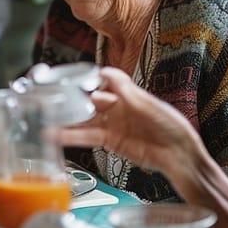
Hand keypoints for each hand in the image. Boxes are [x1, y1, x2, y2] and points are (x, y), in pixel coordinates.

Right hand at [60, 66, 203, 175]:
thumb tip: (105, 71)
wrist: (179, 155)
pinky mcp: (111, 142)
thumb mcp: (148, 104)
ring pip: (86, 120)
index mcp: (128, 95)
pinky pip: (89, 137)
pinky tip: (60, 136)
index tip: (71, 76)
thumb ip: (124, 89)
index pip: (103, 83)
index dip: (88, 80)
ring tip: (49, 119)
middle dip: (74, 100)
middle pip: (91, 101)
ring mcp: (114, 126)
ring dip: (68, 120)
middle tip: (54, 99)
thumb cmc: (171, 126)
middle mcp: (119, 109)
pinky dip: (74, 137)